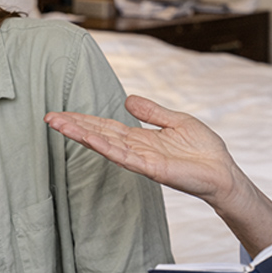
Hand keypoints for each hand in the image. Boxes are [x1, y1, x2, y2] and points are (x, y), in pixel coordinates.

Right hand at [45, 95, 242, 205]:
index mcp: (140, 138)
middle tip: (48, 117)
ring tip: (58, 125)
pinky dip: (104, 147)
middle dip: (73, 126)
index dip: (84, 119)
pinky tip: (88, 138)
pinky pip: (123, 156)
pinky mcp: (150, 168)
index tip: (62, 113)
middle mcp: (136, 149)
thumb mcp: (176, 121)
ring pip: (105, 144)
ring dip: (81, 134)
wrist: (223, 172)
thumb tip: (127, 100)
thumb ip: (151, 112)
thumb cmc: (204, 151)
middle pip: (99, 134)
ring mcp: (141, 160)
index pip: (106, 126)